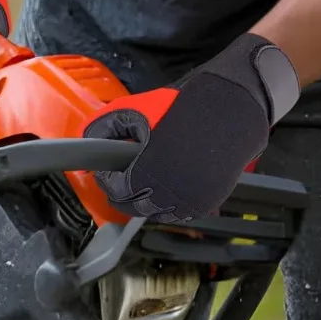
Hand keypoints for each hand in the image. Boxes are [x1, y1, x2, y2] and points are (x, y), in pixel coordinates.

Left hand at [83, 34, 299, 222]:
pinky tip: (165, 186)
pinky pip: (179, 214)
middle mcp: (171, 192)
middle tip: (121, 177)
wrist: (232, 105)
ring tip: (143, 180)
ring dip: (145, 200)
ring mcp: (192, 200)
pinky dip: (168, 205)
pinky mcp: (208, 202)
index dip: (108, 180)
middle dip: (123, 192)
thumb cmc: (183, 105)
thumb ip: (104, 129)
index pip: (117, 190)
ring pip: (156, 214)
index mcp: (150, 170)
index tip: (107, 170)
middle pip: (134, 206)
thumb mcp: (135, 109)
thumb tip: (87, 149)